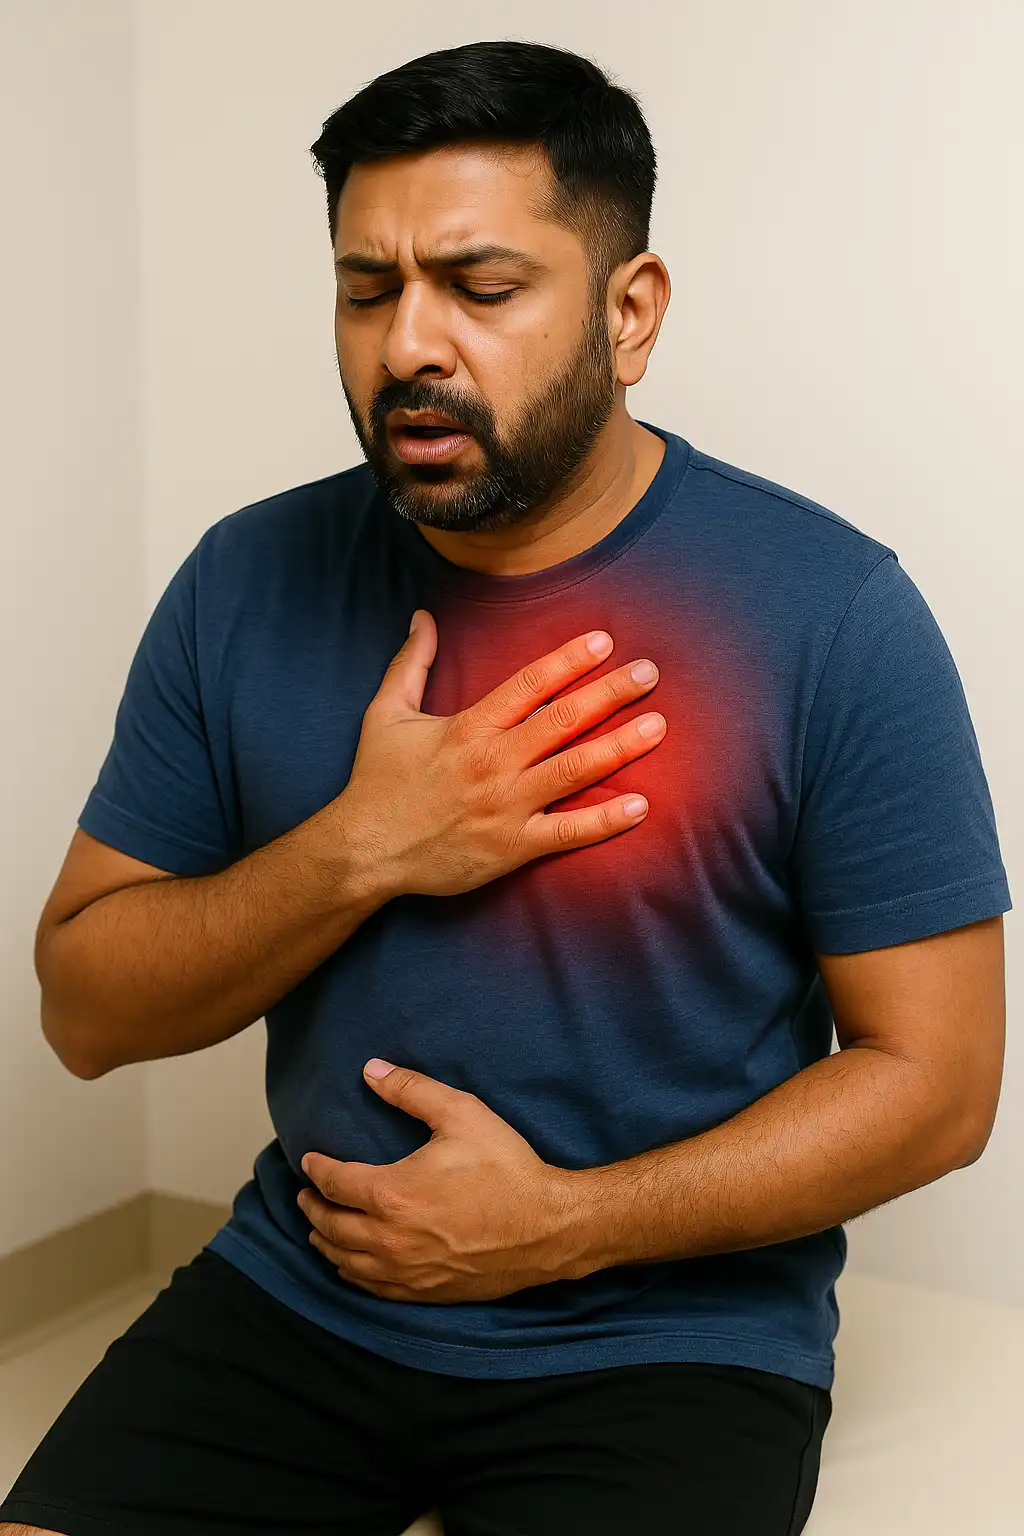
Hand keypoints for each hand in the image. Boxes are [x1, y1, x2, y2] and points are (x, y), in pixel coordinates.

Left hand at [296, 1059, 586, 1303]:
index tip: (310, 1160)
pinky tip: (351, 1265)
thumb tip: (371, 1070)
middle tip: (304, 1196)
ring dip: (326, 1243)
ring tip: (318, 1230)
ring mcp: (406, 1270)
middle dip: (312, 1208)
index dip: (317, 1169)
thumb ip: (411, 1089)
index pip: (334, 1183)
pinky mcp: (425, 1291)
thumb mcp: (461, 1114)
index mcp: (391, 1194)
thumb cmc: (507, 1168)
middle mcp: (390, 1238)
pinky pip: (373, 1287)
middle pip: (331, 1226)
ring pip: (346, 1261)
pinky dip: (352, 1274)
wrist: (548, 1227)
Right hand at [335, 609, 665, 899]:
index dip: (569, 659)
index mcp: (468, 728)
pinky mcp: (511, 848)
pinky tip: (640, 805)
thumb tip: (423, 618)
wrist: (365, 850)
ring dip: (619, 747)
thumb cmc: (376, 782)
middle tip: (649, 672)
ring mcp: (506, 806)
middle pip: (562, 720)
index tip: (605, 640)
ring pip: (573, 770)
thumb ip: (411, 664)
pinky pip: (567, 833)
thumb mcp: (385, 714)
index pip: (529, 684)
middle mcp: (493, 762)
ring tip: (658, 727)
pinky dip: (605, 821)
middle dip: (610, 693)